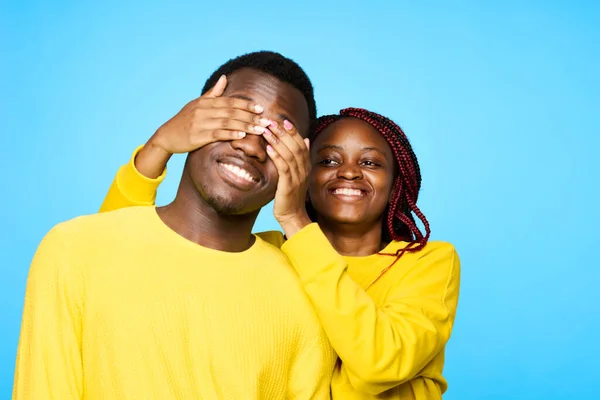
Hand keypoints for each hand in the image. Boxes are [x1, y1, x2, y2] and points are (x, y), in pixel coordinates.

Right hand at [136, 75, 271, 177]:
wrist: (166, 136)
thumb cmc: (184, 120)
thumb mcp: (197, 104)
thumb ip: (213, 93)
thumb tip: (224, 78)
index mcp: (205, 102)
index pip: (230, 102)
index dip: (246, 105)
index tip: (260, 109)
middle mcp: (203, 110)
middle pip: (231, 112)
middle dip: (250, 116)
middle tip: (266, 121)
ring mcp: (200, 123)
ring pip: (227, 122)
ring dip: (245, 126)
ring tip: (259, 129)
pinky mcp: (197, 136)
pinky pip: (217, 134)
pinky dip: (230, 134)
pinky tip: (242, 136)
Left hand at [263, 120, 311, 237]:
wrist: (292, 216)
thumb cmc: (290, 195)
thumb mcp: (297, 174)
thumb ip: (300, 158)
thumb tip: (305, 139)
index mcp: (306, 166)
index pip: (300, 144)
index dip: (293, 132)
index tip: (283, 121)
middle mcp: (304, 170)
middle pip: (295, 146)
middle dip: (284, 132)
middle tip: (272, 121)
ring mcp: (298, 177)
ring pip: (289, 154)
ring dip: (277, 140)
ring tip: (267, 130)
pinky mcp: (289, 185)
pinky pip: (284, 168)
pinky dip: (277, 156)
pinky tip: (269, 148)